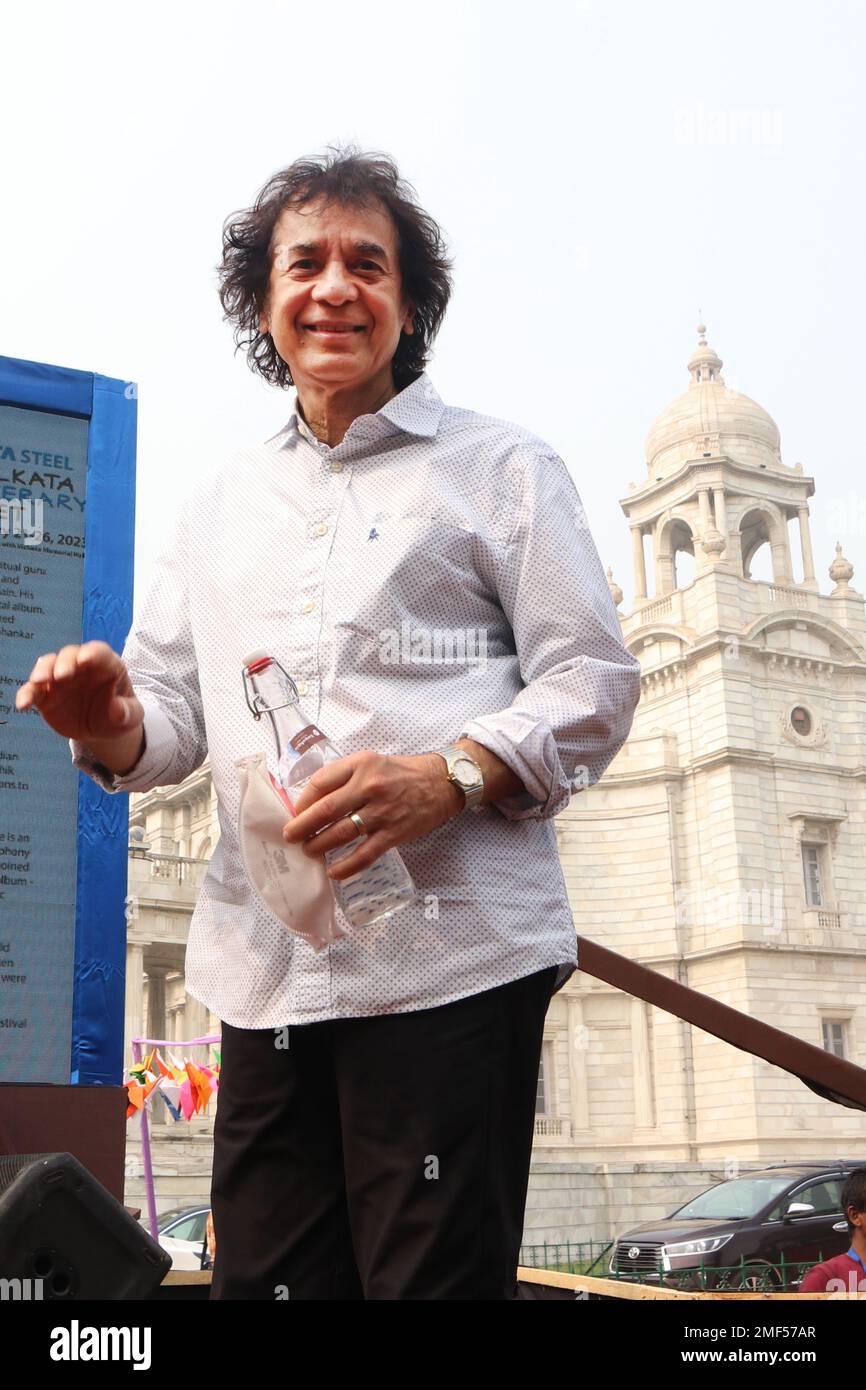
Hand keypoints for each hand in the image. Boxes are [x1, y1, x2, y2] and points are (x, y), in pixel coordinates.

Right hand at [15, 640, 143, 745]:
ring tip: (39, 681)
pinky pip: (33, 690)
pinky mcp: (46, 694)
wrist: (102, 729)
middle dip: (64, 662)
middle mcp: (81, 667)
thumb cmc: (120, 715)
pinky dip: (26, 694)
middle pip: (70, 655)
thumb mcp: (131, 716)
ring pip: (48, 665)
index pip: (99, 652)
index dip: (92, 653)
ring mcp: (61, 679)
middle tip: (62, 675)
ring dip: (42, 671)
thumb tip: (118, 709)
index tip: (85, 659)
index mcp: (106, 666)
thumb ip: (127, 712)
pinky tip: (24, 705)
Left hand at [282, 750, 463, 879]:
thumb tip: (310, 800)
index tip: (296, 813)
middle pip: (326, 810)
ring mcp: (383, 812)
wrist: (440, 783)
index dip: (303, 801)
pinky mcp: (394, 833)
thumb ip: (342, 776)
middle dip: (302, 827)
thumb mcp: (370, 762)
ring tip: (309, 851)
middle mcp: (370, 787)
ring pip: (341, 833)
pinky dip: (346, 866)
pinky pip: (365, 854)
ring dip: (319, 845)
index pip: (321, 783)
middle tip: (290, 837)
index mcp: (360, 765)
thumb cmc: (399, 773)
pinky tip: (333, 872)